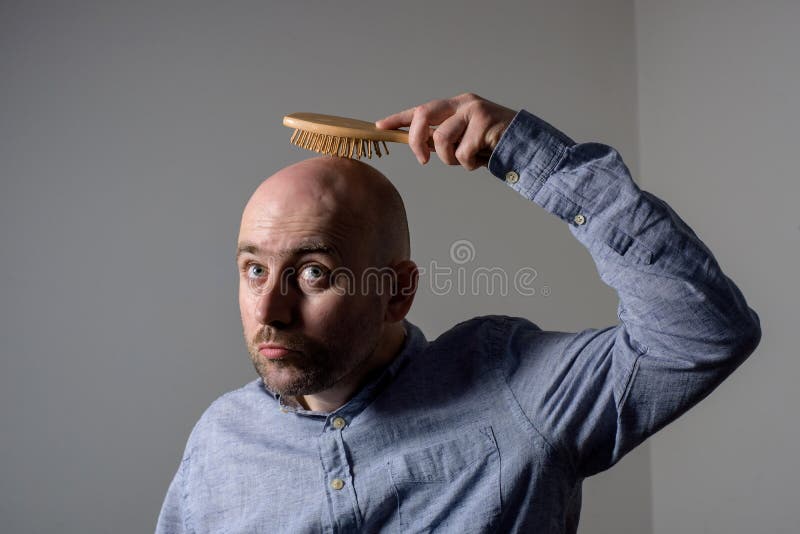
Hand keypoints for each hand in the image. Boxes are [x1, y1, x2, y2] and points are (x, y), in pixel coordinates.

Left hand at [375, 93, 516, 170]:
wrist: (526, 146)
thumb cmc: (493, 146)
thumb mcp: (464, 140)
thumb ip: (443, 139)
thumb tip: (420, 146)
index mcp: (455, 105)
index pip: (421, 110)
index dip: (399, 118)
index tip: (380, 126)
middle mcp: (462, 103)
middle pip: (423, 116)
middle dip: (416, 141)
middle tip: (421, 160)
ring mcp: (474, 111)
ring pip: (442, 140)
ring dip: (451, 159)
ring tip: (468, 161)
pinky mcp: (484, 122)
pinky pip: (462, 153)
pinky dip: (470, 164)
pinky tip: (483, 160)